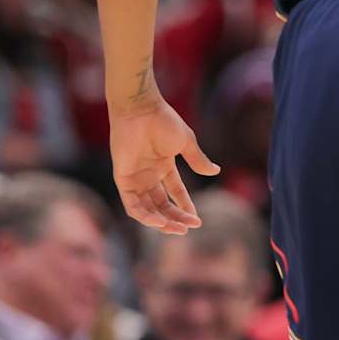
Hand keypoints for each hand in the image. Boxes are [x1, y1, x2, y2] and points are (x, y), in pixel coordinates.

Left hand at [109, 99, 219, 233]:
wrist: (140, 110)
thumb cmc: (163, 121)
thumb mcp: (186, 143)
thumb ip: (197, 160)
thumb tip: (215, 172)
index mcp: (163, 166)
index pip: (175, 192)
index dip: (185, 206)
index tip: (197, 220)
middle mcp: (148, 175)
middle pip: (162, 204)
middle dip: (176, 217)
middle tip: (190, 227)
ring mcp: (135, 178)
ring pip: (148, 209)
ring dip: (162, 221)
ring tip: (177, 229)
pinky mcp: (123, 179)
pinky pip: (132, 205)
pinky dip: (145, 216)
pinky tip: (160, 221)